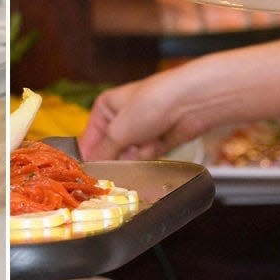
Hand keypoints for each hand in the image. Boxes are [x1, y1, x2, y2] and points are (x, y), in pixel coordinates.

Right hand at [80, 70, 210, 160]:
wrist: (191, 102)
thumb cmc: (153, 103)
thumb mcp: (119, 130)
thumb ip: (103, 153)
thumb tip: (90, 170)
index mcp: (105, 109)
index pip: (89, 141)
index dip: (88, 160)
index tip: (88, 177)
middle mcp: (120, 120)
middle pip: (109, 152)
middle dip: (116, 159)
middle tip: (121, 161)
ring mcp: (139, 132)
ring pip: (128, 158)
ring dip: (136, 156)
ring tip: (145, 143)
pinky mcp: (156, 142)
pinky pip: (145, 159)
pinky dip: (150, 155)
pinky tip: (157, 144)